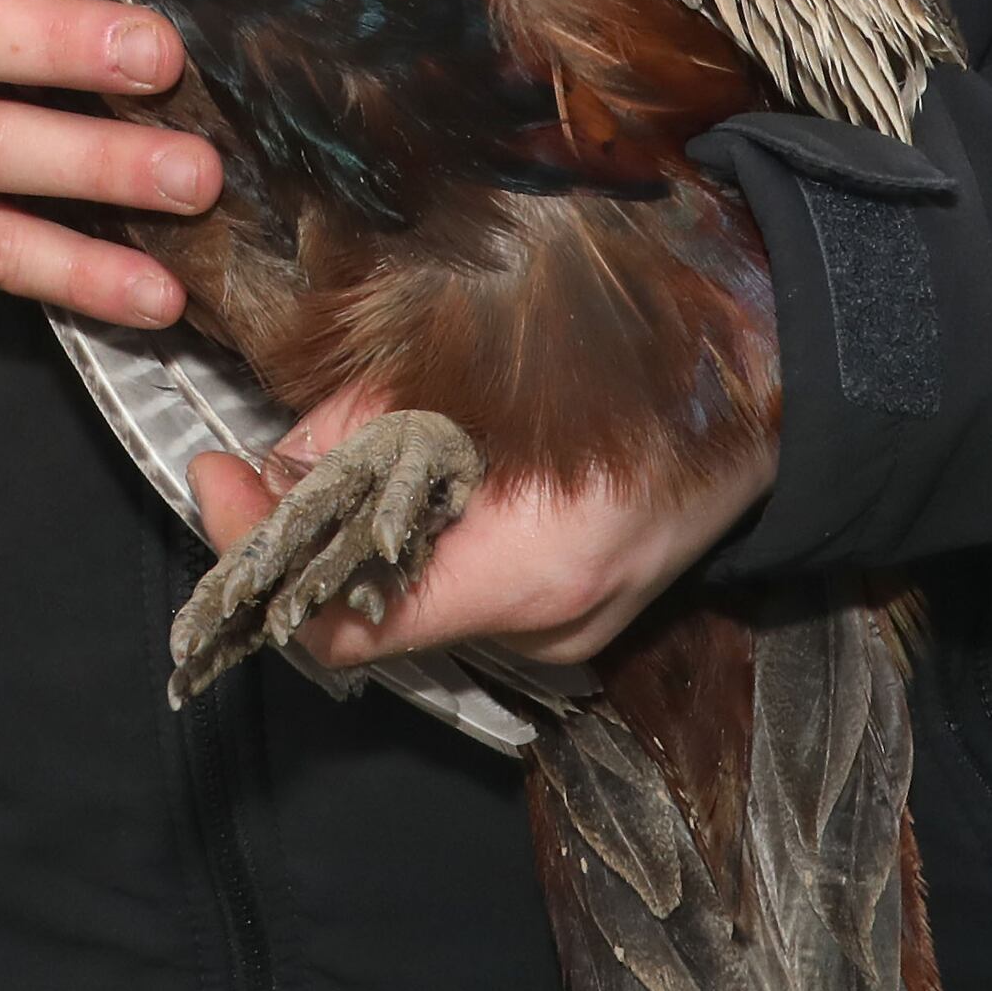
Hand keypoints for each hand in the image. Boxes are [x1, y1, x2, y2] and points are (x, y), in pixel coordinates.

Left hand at [185, 385, 776, 672]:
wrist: (776, 383)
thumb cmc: (639, 356)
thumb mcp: (481, 364)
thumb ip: (368, 422)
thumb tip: (284, 457)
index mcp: (529, 569)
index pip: (347, 622)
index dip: (259, 555)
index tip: (215, 477)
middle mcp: (545, 626)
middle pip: (370, 616)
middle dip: (300, 538)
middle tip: (255, 463)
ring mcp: (566, 634)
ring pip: (412, 605)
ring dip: (355, 537)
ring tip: (334, 455)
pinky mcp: (574, 621)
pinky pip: (461, 594)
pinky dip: (415, 542)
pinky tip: (410, 476)